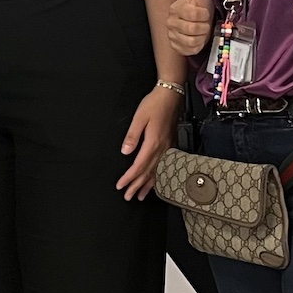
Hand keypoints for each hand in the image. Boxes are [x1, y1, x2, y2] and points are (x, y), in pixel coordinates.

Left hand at [117, 85, 180, 200]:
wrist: (171, 96)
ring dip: (148, 186)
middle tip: (128, 197)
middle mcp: (162, 148)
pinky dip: (158, 178)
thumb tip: (125, 151)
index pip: (139, 165)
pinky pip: (164, 167)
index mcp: (153, 142)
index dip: (129, 178)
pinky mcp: (171, 146)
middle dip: (136, 186)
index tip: (121, 186)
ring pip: (157, 172)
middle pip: (148, 173)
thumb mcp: (139, 118)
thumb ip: (132, 136)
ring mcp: (169, 148)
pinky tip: (155, 182)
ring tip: (140, 196)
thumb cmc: (155, 104)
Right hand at [166, 0, 214, 57]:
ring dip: (202, 36)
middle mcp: (171, 23)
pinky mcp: (177, 47)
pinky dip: (198, 45)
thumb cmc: (199, 5)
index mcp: (175, 9)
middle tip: (205, 22)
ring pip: (192, 40)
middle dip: (204, 26)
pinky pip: (190, 50)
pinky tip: (198, 39)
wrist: (199, 21)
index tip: (204, 12)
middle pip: (193, 29)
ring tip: (202, 30)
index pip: (193, 14)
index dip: (203, 14)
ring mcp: (173, 36)